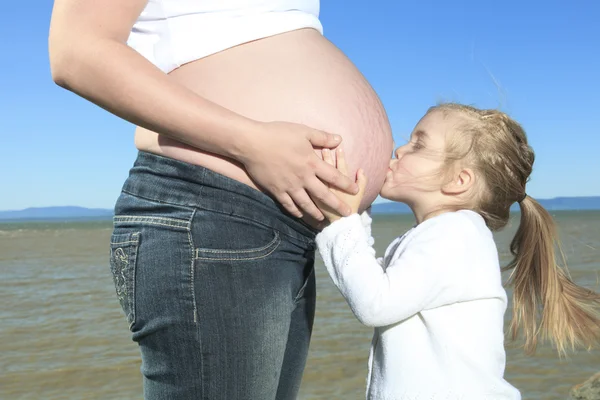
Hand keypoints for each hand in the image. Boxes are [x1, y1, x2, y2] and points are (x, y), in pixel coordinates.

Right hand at [240, 121, 358, 220]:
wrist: (252, 144)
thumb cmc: (278, 134)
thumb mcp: (303, 131)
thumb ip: (322, 137)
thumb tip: (340, 140)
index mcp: (311, 163)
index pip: (334, 176)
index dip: (346, 184)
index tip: (356, 190)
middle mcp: (303, 178)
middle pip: (323, 195)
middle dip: (337, 205)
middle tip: (347, 214)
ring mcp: (289, 186)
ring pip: (306, 204)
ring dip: (316, 212)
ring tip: (323, 219)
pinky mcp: (276, 191)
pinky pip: (288, 204)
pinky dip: (295, 211)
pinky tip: (300, 215)